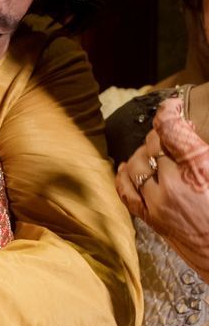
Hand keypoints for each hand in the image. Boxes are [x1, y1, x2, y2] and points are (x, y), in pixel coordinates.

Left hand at [116, 96, 208, 280]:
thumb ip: (201, 153)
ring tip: (156, 154)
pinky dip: (124, 177)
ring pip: (136, 164)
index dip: (168, 111)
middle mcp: (174, 183)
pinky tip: (127, 168)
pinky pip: (126, 192)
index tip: (171, 107)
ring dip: (144, 154)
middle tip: (170, 136)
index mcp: (198, 168)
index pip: (171, 129)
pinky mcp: (151, 219)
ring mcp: (159, 202)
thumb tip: (185, 133)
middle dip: (160, 136)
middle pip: (153, 144)